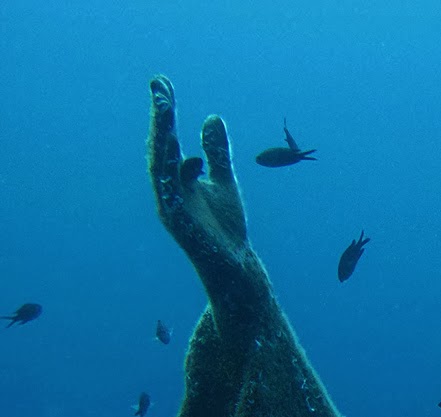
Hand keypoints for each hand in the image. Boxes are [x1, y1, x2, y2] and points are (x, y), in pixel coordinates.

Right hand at [148, 76, 268, 322]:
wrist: (235, 264)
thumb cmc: (227, 227)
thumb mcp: (225, 181)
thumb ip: (217, 152)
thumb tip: (212, 117)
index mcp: (177, 179)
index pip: (167, 140)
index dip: (164, 113)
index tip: (163, 84)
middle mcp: (168, 190)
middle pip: (159, 148)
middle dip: (159, 118)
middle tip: (160, 86)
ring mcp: (171, 206)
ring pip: (161, 167)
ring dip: (162, 139)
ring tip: (165, 109)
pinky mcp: (180, 224)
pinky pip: (172, 196)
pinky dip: (174, 177)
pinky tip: (182, 156)